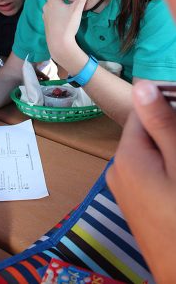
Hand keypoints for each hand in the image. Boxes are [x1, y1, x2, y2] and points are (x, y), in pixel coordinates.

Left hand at [42, 0, 93, 66]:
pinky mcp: (47, 25)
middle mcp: (46, 7)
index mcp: (52, 2)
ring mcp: (45, 17)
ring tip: (65, 3)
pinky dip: (56, 13)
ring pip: (51, 6)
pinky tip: (63, 16)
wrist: (59, 44)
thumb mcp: (77, 9)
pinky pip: (51, 15)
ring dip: (57, 4)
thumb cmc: (67, 26)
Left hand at [107, 80, 175, 282]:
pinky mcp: (132, 203)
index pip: (141, 114)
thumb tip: (140, 84)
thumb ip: (160, 124)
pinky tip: (173, 184)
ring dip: (167, 154)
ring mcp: (122, 188)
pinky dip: (163, 172)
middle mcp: (117, 169)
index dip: (166, 111)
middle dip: (168, 135)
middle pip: (144, 135)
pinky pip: (146, 174)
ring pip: (147, 155)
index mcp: (126, 155)